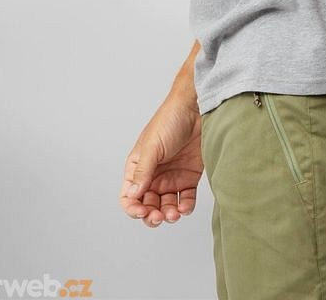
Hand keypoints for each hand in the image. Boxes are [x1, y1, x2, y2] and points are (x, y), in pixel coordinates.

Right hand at [119, 95, 203, 228]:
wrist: (196, 108)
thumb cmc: (170, 120)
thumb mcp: (153, 146)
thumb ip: (143, 171)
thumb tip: (132, 195)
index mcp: (138, 168)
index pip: (129, 197)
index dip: (133, 209)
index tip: (143, 212)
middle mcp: (153, 176)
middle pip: (148, 205)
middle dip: (152, 216)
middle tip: (159, 216)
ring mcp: (171, 177)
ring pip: (166, 206)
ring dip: (168, 214)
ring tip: (174, 214)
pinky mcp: (189, 176)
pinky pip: (185, 199)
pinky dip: (185, 207)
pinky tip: (184, 208)